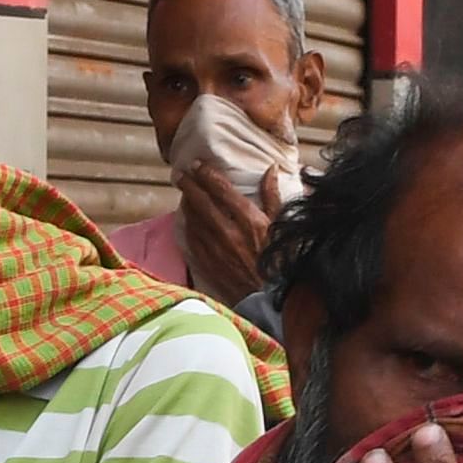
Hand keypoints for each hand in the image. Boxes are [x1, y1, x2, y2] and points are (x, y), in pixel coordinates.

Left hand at [174, 167, 274, 304]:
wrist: (269, 296)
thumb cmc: (279, 259)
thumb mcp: (280, 225)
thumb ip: (272, 195)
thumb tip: (270, 168)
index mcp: (250, 221)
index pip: (222, 190)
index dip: (207, 175)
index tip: (199, 165)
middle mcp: (229, 232)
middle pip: (202, 201)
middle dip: (190, 184)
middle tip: (182, 173)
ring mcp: (215, 249)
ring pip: (193, 218)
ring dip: (187, 202)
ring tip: (183, 191)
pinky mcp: (207, 262)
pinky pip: (191, 238)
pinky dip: (187, 224)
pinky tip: (186, 216)